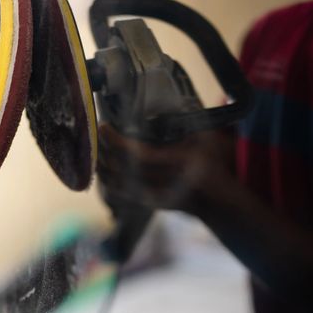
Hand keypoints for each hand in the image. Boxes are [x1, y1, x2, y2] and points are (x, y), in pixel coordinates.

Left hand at [96, 124, 231, 213]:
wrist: (216, 201)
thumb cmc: (211, 164)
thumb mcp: (204, 138)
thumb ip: (183, 124)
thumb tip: (154, 108)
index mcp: (177, 165)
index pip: (138, 156)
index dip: (116, 142)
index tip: (104, 126)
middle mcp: (162, 184)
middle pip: (121, 170)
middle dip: (103, 149)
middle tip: (97, 130)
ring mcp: (152, 198)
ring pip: (114, 183)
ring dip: (101, 163)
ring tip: (96, 144)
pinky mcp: (145, 204)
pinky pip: (116, 192)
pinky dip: (105, 176)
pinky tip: (102, 162)